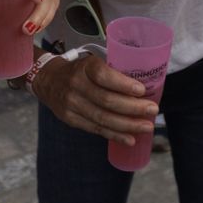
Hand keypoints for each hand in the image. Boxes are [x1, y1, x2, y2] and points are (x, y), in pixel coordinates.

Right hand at [31, 52, 158, 146]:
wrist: (49, 81)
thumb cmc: (81, 71)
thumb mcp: (93, 63)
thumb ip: (113, 73)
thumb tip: (145, 89)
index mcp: (85, 67)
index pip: (103, 75)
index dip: (123, 84)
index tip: (142, 90)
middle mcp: (76, 85)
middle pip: (107, 100)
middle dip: (133, 108)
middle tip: (153, 110)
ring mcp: (72, 104)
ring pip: (103, 118)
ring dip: (128, 125)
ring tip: (147, 127)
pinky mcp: (71, 120)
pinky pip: (96, 129)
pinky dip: (115, 135)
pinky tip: (130, 139)